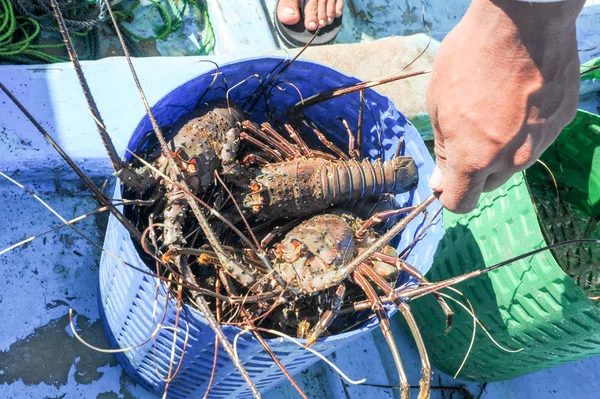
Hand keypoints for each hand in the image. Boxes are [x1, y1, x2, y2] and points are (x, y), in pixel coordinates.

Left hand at [426, 0, 583, 212]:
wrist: (522, 20)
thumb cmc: (470, 59)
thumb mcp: (440, 105)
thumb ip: (444, 150)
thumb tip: (442, 183)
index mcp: (474, 158)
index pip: (461, 203)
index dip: (448, 195)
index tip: (444, 181)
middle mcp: (512, 159)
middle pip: (487, 185)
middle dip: (472, 171)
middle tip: (464, 135)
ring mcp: (541, 142)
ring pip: (513, 164)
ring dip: (499, 151)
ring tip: (491, 111)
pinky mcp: (561, 122)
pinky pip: (536, 141)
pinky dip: (523, 131)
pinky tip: (516, 101)